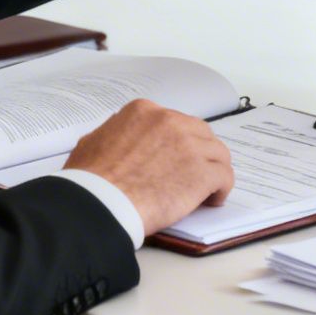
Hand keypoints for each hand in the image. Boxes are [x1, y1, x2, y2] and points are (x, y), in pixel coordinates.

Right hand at [63, 99, 233, 236]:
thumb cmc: (90, 180)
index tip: (175, 158)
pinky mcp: (202, 172)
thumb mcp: (91, 143)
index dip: (177, 142)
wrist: (101, 203)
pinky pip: (225, 176)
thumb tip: (111, 138)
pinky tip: (212, 200)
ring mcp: (189, 145)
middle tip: (193, 173)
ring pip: (217, 153)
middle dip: (199, 152)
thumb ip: (110, 135)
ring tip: (206, 190)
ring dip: (213, 170)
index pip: (174, 122)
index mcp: (144, 112)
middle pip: (200, 133)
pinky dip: (221, 189)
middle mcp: (170, 121)